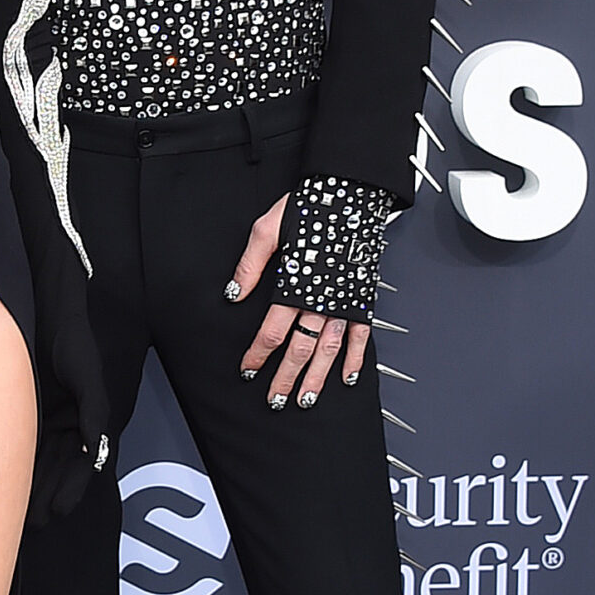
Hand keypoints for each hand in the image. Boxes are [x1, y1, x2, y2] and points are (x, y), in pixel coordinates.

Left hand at [29, 295, 110, 523]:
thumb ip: (93, 410)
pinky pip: (20, 441)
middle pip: (58, 468)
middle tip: (34, 523)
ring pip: (39, 460)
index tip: (59, 511)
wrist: (46, 313)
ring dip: (32, 486)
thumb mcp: (85, 375)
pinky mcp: (25, 409)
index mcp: (85, 419)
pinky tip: (4, 481)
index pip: (82, 463)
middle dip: (48, 496)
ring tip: (20, 513)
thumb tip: (96, 446)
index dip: (72, 489)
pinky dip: (15, 463)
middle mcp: (67, 423)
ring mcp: (45, 418)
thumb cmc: (72, 341)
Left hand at [225, 196, 370, 409]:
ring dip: (316, 378)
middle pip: (299, 349)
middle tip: (275, 400)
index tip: (248, 371)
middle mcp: (319, 299)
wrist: (349, 194)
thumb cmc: (308, 208)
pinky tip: (347, 377)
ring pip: (328, 349)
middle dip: (285, 378)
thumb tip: (233, 294)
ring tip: (305, 400)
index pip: (271, 332)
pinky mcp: (361, 298)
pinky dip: (355, 358)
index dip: (258, 355)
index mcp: (294, 285)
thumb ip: (249, 265)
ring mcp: (343, 301)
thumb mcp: (266, 229)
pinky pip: (360, 335)